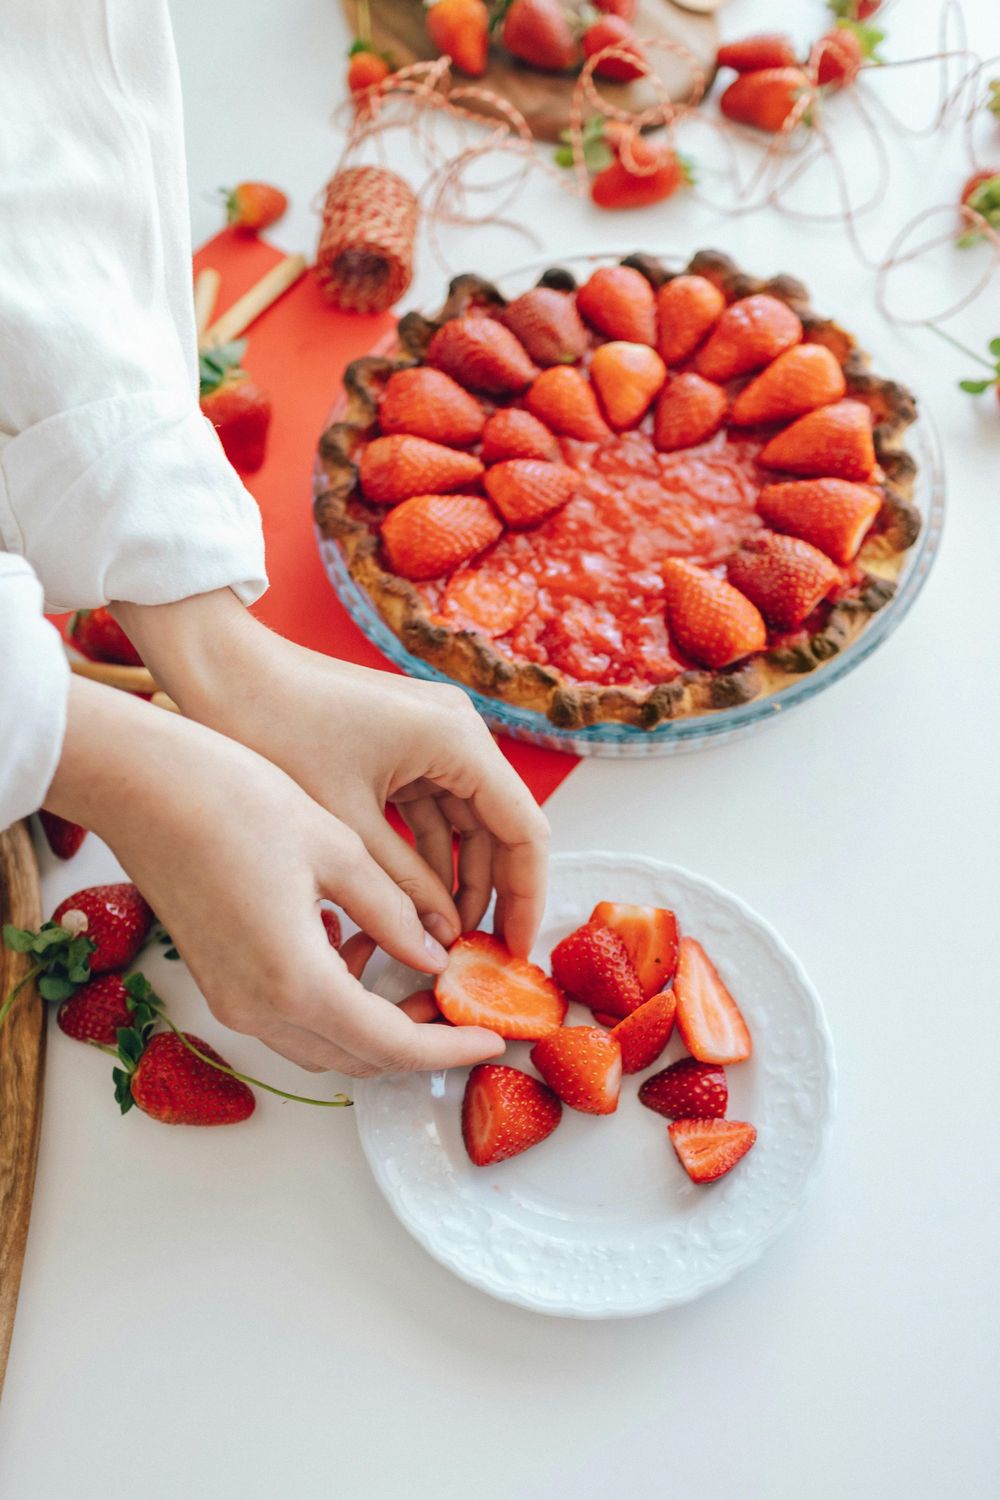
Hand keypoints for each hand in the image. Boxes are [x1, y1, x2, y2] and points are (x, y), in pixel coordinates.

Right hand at [46, 677, 505, 1074]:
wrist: (141, 786)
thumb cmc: (235, 802)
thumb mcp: (337, 851)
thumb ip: (391, 913)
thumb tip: (434, 954)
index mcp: (297, 982)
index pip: (392, 1046)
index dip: (449, 1049)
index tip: (492, 1039)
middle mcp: (259, 1009)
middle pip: (358, 1058)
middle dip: (418, 1041)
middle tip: (465, 1005)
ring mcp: (231, 1000)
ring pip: (323, 1045)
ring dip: (376, 1027)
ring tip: (422, 976)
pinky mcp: (217, 979)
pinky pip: (289, 1017)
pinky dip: (335, 1004)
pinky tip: (357, 948)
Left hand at [117, 590, 550, 956]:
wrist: (222, 672)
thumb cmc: (276, 731)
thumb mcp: (346, 826)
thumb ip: (403, 889)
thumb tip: (443, 943)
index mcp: (457, 741)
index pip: (523, 830)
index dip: (525, 896)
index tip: (514, 953)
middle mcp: (458, 732)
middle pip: (500, 827)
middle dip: (492, 893)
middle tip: (482, 959)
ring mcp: (432, 736)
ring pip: (466, 822)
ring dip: (456, 878)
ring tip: (443, 942)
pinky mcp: (404, 745)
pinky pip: (433, 808)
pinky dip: (428, 854)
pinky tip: (415, 903)